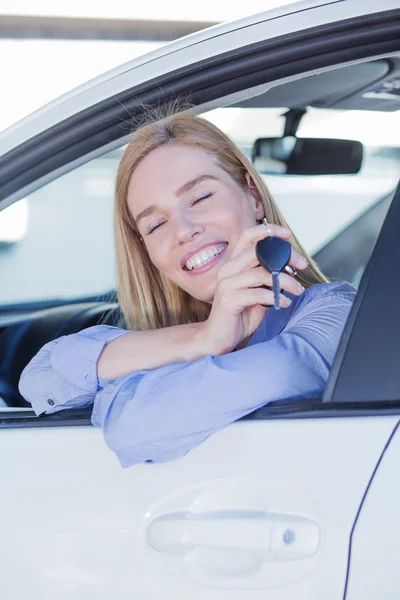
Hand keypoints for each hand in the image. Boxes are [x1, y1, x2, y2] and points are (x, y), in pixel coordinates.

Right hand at [197, 223, 307, 355]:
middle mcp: (227, 270)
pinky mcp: (228, 300)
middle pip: (259, 251)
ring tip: (297, 290)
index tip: (287, 235)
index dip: (267, 231)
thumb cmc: (239, 315)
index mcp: (233, 265)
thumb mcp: (257, 293)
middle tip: (301, 265)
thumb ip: (269, 280)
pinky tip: (285, 303)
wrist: (217, 338)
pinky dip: (276, 298)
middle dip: (285, 256)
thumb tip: (291, 269)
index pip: (247, 237)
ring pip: (262, 273)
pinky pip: (258, 294)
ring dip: (285, 281)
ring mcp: (226, 284)